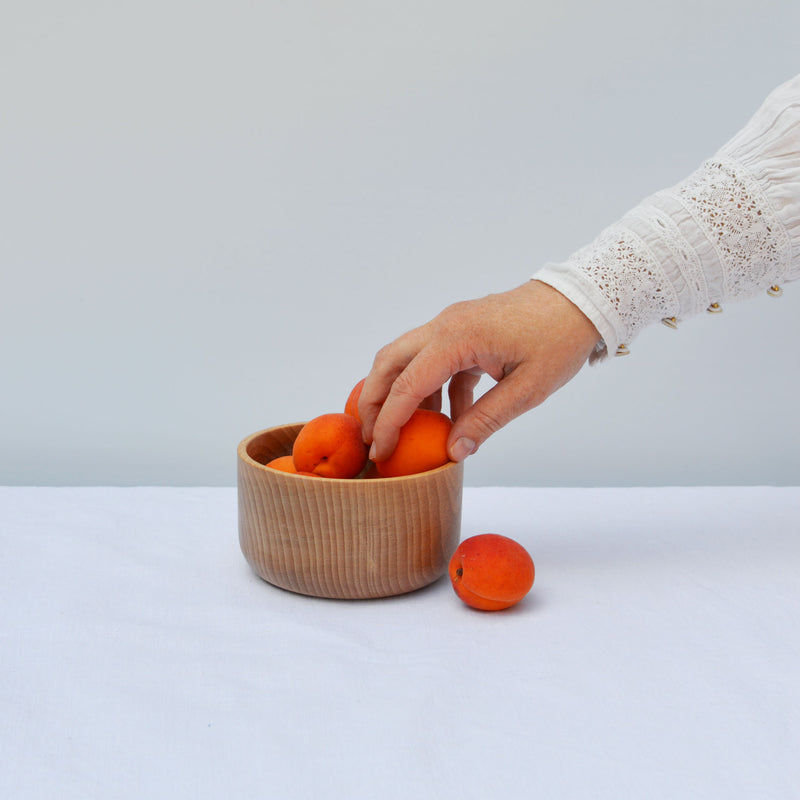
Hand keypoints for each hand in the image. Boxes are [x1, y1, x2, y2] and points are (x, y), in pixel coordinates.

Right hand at [359, 280, 599, 461]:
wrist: (581, 301)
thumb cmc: (559, 340)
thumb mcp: (527, 389)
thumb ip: (486, 420)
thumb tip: (453, 451)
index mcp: (457, 338)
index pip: (408, 385)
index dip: (390, 423)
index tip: (382, 452)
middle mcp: (445, 325)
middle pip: (390, 362)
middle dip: (374, 401)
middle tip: (370, 436)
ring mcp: (452, 324)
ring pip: (406, 359)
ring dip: (400, 394)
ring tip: (402, 432)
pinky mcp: (463, 330)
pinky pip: (435, 361)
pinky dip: (432, 389)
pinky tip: (449, 417)